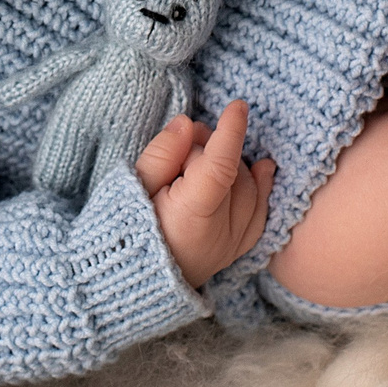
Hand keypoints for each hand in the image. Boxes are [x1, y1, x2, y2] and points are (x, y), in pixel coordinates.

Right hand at [136, 100, 274, 288]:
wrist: (131, 280)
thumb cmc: (126, 228)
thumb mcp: (132, 186)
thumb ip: (161, 155)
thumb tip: (186, 124)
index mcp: (190, 218)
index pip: (221, 167)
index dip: (231, 134)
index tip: (237, 106)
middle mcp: (219, 234)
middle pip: (231, 172)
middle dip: (210, 150)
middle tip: (179, 150)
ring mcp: (233, 245)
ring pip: (250, 188)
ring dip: (230, 166)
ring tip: (194, 167)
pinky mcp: (239, 249)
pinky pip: (261, 211)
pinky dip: (261, 186)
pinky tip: (260, 167)